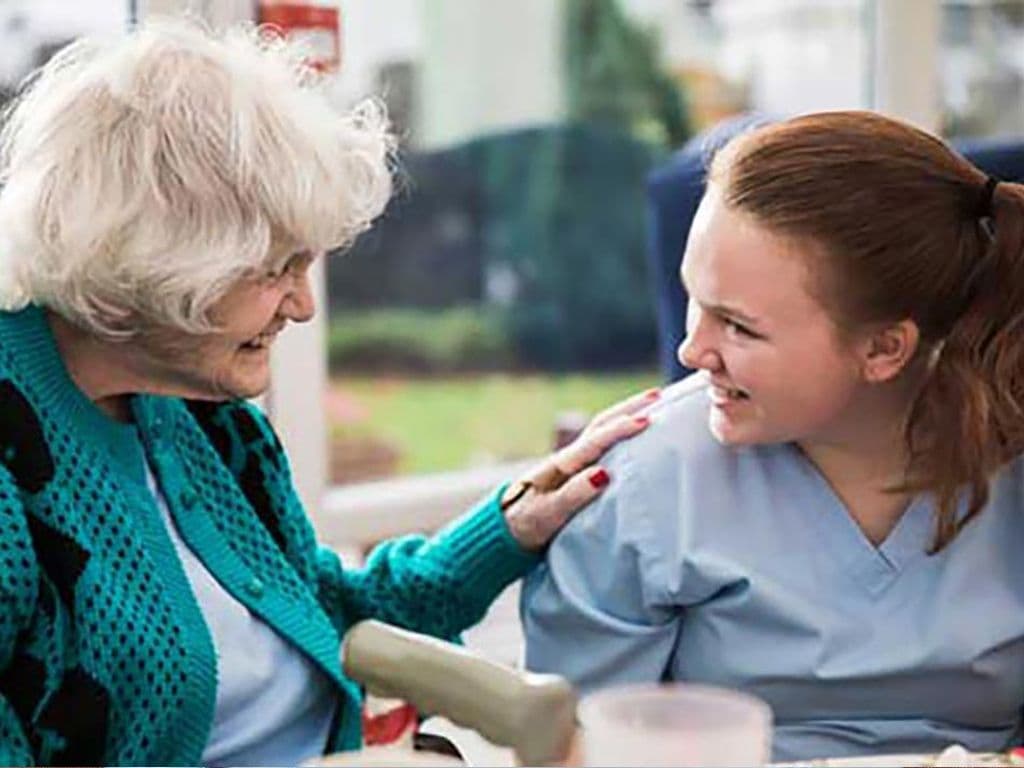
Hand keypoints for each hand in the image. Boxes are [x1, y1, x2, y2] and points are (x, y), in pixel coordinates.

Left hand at [502, 387, 659, 549]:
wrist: (509, 528)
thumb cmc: (529, 522)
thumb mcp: (549, 513)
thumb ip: (574, 495)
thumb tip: (603, 473)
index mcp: (563, 464)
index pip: (595, 441)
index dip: (620, 430)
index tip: (646, 421)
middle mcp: (569, 457)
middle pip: (601, 424)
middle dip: (629, 408)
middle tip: (658, 395)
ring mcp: (574, 461)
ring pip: (602, 430)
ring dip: (626, 414)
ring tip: (654, 403)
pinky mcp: (578, 469)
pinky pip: (604, 444)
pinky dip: (620, 431)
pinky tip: (637, 430)